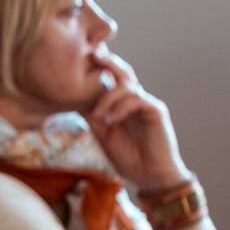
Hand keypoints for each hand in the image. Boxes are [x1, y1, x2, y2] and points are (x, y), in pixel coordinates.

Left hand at [82, 52, 190, 192]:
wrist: (149, 176)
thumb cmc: (128, 157)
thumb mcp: (102, 134)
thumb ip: (92, 115)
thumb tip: (73, 98)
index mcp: (122, 104)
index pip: (111, 79)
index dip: (100, 67)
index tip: (83, 56)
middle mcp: (135, 100)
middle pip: (123, 73)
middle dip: (108, 62)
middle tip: (92, 53)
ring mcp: (147, 104)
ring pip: (127, 86)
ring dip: (108, 99)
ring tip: (98, 116)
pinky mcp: (157, 111)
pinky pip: (137, 100)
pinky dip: (121, 108)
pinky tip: (111, 120)